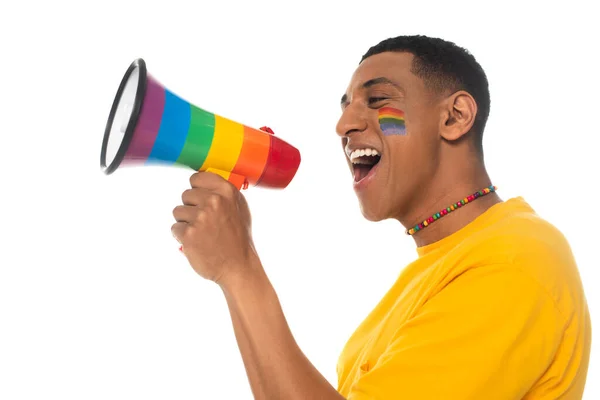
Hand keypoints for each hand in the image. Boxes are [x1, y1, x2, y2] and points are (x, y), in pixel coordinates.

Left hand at [171, 171, 257, 285]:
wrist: (237, 266)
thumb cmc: (239, 239)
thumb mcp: (239, 208)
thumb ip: (223, 193)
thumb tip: (205, 183)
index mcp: (226, 191)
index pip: (197, 178)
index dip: (197, 190)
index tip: (201, 199)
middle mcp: (213, 201)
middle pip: (186, 195)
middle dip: (192, 208)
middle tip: (206, 223)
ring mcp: (200, 217)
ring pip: (178, 211)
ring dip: (186, 222)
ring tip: (202, 234)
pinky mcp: (188, 233)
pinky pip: (175, 228)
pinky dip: (183, 237)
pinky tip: (197, 243)